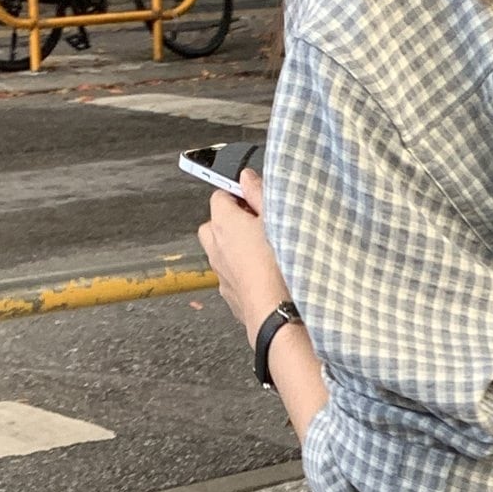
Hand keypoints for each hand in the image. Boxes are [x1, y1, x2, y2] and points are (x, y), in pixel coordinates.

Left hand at [196, 168, 291, 347]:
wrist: (276, 314)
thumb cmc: (278, 266)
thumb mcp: (276, 218)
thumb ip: (259, 193)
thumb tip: (247, 177)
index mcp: (224, 222)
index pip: (220, 196)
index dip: (239, 197)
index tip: (256, 202)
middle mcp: (215, 247)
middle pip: (214, 225)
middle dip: (232, 223)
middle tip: (258, 227)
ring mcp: (220, 274)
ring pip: (221, 253)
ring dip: (236, 250)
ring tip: (264, 254)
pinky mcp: (229, 296)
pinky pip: (232, 277)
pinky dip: (242, 274)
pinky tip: (265, 277)